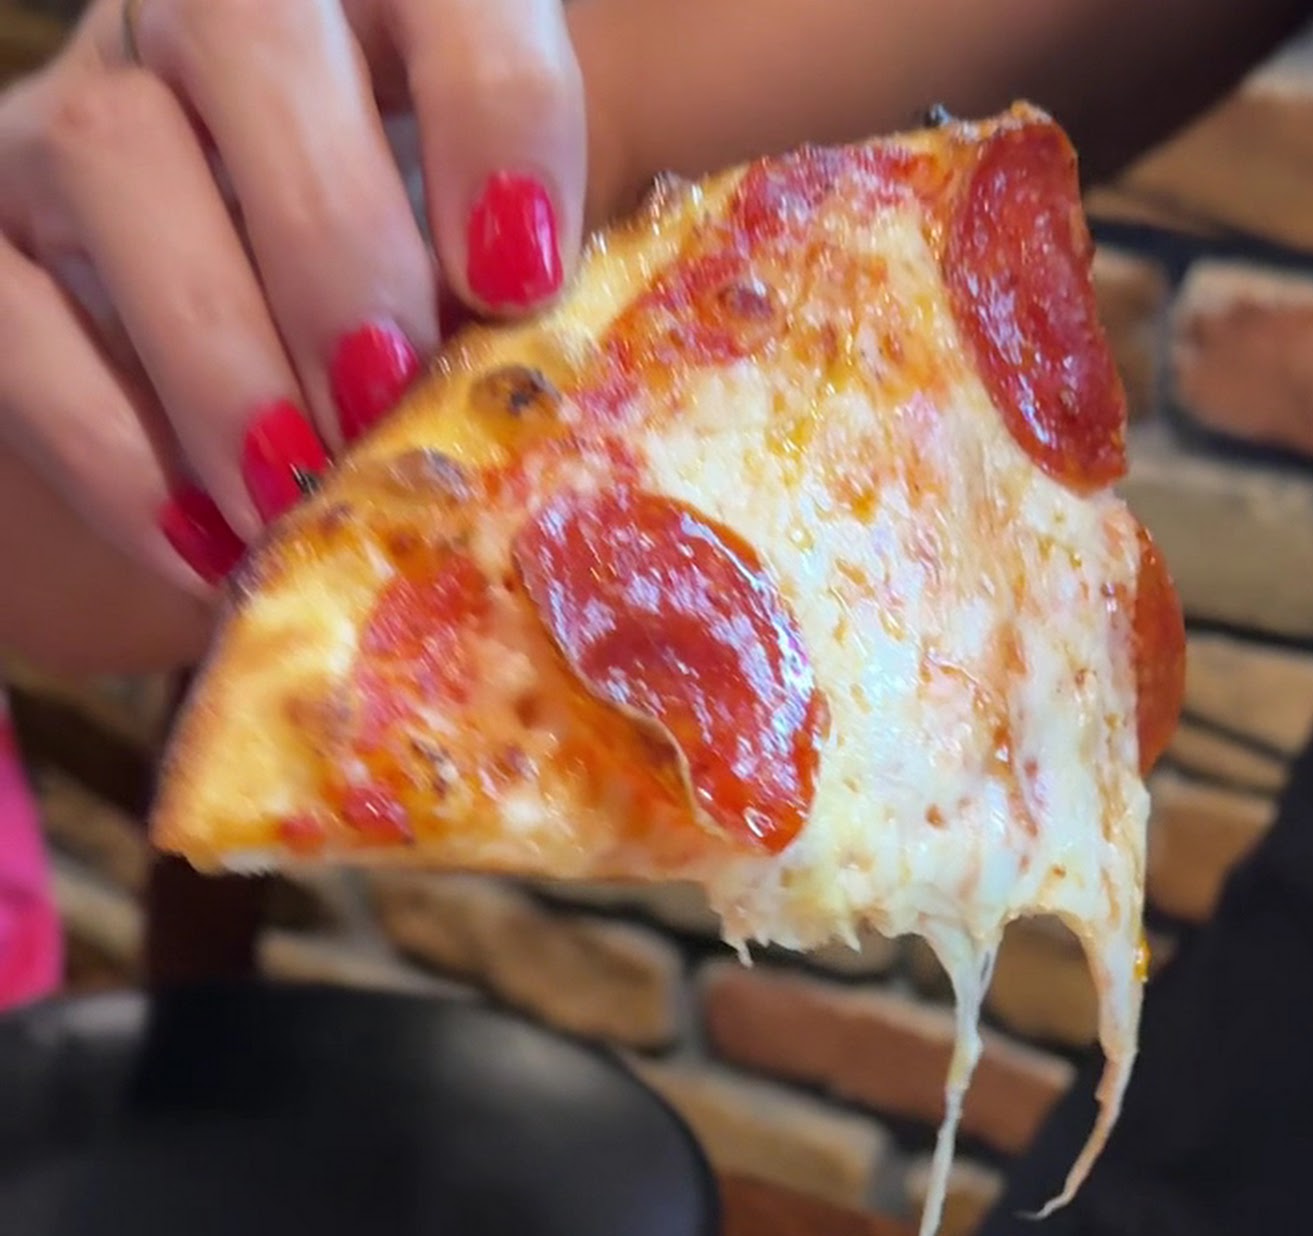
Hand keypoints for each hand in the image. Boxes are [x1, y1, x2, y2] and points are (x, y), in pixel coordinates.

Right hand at [0, 0, 584, 597]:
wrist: (233, 434)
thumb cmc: (407, 355)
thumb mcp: (501, 298)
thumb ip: (559, 284)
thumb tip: (682, 344)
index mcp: (381, 15)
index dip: (488, 105)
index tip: (521, 277)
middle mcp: (213, 27)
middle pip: (242, 18)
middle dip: (332, 228)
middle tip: (392, 396)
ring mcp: (75, 121)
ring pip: (112, 153)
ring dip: (221, 348)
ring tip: (297, 494)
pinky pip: (11, 316)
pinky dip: (112, 444)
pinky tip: (205, 543)